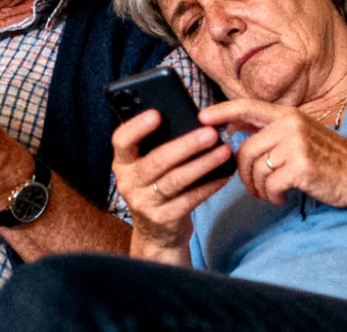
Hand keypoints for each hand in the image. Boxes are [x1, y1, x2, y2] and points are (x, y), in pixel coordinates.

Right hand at [111, 109, 232, 255]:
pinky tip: (224, 174)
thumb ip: (158, 146)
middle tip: (210, 133)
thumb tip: (193, 120)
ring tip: (224, 151)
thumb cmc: (157, 187)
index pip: (121, 140)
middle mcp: (127, 182)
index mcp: (123, 162)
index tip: (157, 114)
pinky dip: (209, 185)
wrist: (157, 233)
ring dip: (203, 164)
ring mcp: (143, 203)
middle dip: (186, 145)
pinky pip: (189, 199)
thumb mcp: (148, 167)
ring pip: (176, 180)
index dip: (137, 126)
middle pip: (157, 160)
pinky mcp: (162, 219)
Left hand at [200, 99, 346, 210]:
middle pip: (245, 150)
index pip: (247, 106)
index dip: (222, 112)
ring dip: (259, 188)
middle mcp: (290, 124)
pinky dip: (272, 196)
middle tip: (253, 187)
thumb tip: (232, 125)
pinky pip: (270, 185)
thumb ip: (269, 130)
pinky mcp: (301, 166)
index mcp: (288, 115)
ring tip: (271, 193)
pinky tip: (282, 198)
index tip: (201, 119)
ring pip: (256, 169)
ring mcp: (296, 144)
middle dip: (243, 174)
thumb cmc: (330, 158)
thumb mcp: (300, 134)